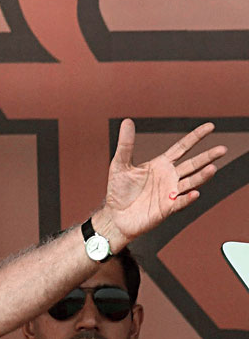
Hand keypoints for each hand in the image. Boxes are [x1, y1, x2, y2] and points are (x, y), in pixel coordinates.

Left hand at [98, 119, 226, 249]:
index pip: (182, 147)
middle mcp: (169, 177)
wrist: (115, 217)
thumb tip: (127, 121)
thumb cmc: (118, 191)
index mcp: (161, 164)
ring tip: (212, 168)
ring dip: (202, 176)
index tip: (211, 126)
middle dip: (208, 157)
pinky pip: (180, 202)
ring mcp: (170, 193)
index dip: (196, 137)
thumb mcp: (120, 165)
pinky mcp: (167, 209)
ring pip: (191, 182)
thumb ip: (126, 144)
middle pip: (193, 164)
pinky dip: (188, 198)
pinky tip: (194, 193)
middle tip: (223, 149)